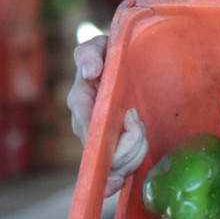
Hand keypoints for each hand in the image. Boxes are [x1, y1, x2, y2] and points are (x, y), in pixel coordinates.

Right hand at [67, 34, 148, 196]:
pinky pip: (117, 169)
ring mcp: (96, 139)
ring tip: (139, 125)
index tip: (118, 146)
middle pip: (102, 150)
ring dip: (133, 151)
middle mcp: (84, 124)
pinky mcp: (110, 150)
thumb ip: (89, 53)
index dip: (99, 140)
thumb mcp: (99, 46)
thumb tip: (91, 70)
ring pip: (113, 163)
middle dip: (126, 144)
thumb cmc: (109, 55)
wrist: (123, 67)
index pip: (86, 123)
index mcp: (80, 99)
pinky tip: (127, 173)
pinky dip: (126, 169)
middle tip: (137, 118)